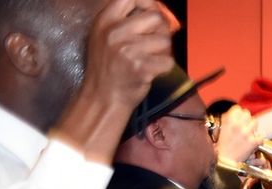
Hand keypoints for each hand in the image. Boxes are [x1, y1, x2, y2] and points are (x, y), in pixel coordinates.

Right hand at [54, 0, 178, 161]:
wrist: (103, 96)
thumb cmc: (110, 66)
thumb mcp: (106, 35)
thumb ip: (126, 19)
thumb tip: (157, 8)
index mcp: (105, 19)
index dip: (149, 4)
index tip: (153, 16)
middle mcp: (115, 31)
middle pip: (156, 17)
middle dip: (161, 30)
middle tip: (155, 43)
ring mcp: (127, 49)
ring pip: (165, 40)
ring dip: (164, 50)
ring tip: (150, 59)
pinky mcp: (140, 67)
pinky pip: (167, 61)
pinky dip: (164, 67)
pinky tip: (150, 71)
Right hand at [214, 106, 259, 163]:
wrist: (225, 162)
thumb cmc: (221, 147)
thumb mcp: (220, 129)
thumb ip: (227, 119)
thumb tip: (235, 112)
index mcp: (228, 121)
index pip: (238, 108)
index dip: (239, 113)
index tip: (239, 118)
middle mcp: (237, 125)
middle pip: (247, 114)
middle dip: (246, 119)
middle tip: (244, 126)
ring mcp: (246, 133)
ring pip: (255, 122)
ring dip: (253, 128)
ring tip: (249, 133)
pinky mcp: (252, 142)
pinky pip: (261, 136)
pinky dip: (259, 139)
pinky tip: (254, 142)